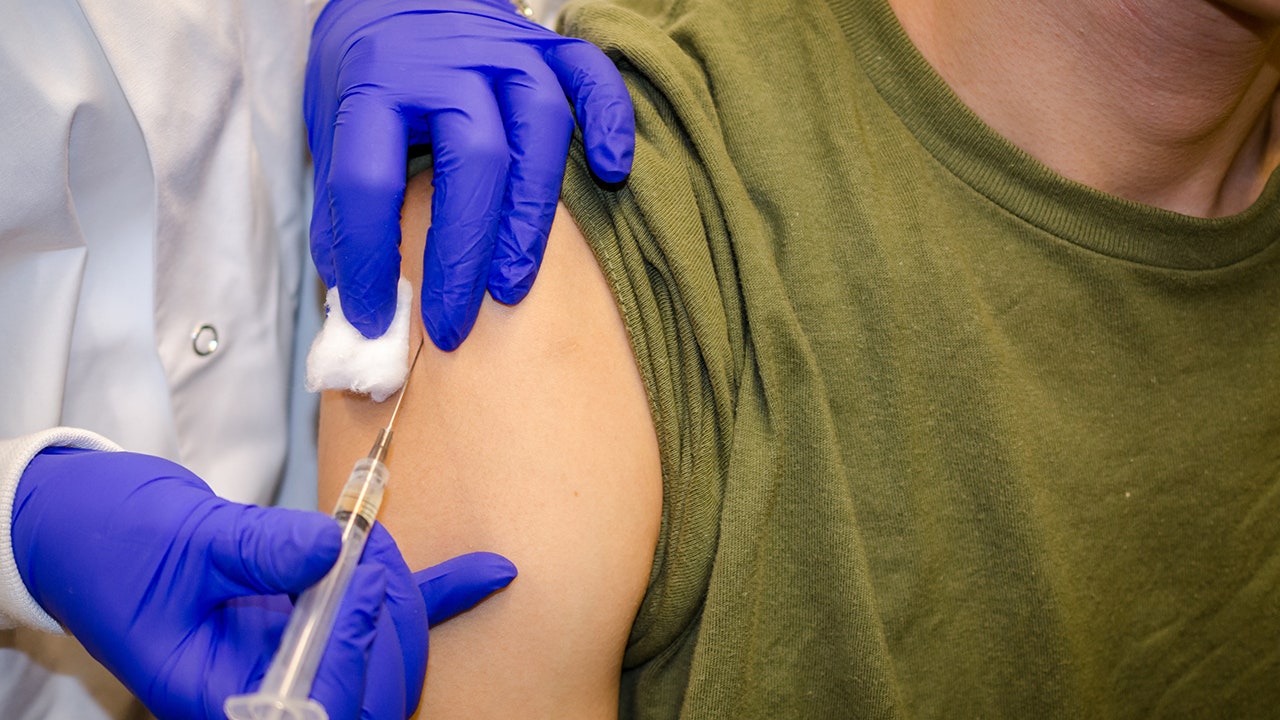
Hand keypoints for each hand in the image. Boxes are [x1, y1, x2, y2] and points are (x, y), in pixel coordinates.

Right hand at [13, 449, 516, 719]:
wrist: (93, 529)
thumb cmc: (116, 544)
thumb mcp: (183, 544)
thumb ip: (260, 550)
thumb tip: (334, 547)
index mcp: (223, 695)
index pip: (318, 702)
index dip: (352, 645)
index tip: (359, 576)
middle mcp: (271, 689)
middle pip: (369, 688)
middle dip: (386, 621)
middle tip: (369, 554)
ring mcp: (299, 658)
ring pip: (387, 654)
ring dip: (401, 597)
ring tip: (373, 541)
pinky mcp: (318, 618)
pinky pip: (391, 613)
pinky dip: (444, 591)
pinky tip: (493, 572)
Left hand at [305, 0, 634, 349]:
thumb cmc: (367, 71)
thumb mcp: (331, 126)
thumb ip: (340, 205)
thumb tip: (357, 298)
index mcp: (375, 81)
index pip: (368, 179)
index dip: (369, 257)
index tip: (373, 316)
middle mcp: (447, 61)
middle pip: (472, 161)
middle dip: (462, 255)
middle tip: (452, 325)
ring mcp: (506, 49)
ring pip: (540, 129)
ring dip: (530, 217)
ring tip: (511, 285)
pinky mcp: (549, 47)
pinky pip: (593, 77)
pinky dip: (611, 121)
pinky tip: (614, 170)